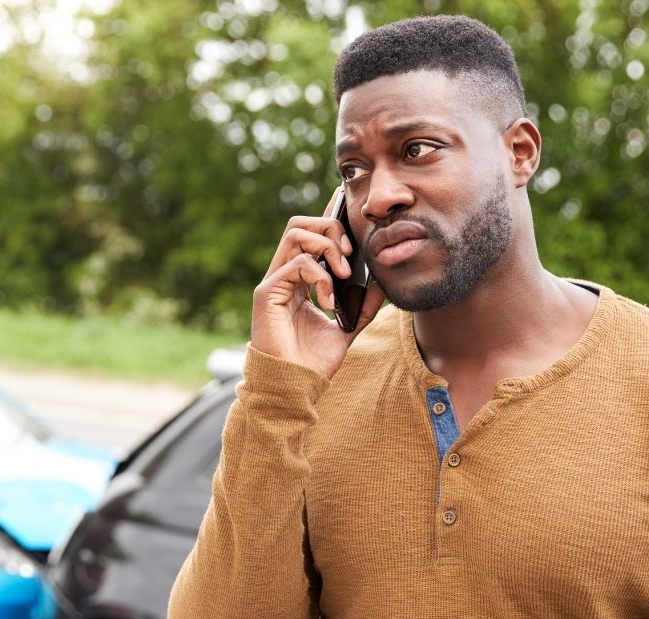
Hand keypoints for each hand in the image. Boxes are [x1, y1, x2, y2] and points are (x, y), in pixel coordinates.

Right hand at [252, 187, 385, 378]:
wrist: (295, 387)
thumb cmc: (313, 362)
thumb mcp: (347, 329)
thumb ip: (361, 306)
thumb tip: (381, 285)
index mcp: (299, 279)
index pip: (311, 235)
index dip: (327, 215)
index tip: (344, 201)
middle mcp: (283, 275)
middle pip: (301, 224)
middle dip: (331, 230)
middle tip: (351, 257)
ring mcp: (273, 281)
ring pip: (296, 234)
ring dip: (327, 248)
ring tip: (342, 274)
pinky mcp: (267, 292)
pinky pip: (297, 264)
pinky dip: (320, 278)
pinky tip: (329, 301)